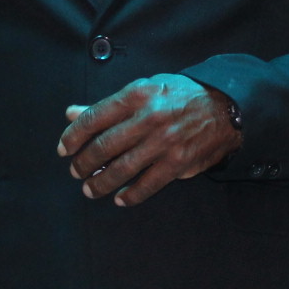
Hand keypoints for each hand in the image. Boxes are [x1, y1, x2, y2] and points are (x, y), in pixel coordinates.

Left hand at [57, 74, 240, 207]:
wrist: (224, 109)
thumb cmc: (179, 97)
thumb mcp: (144, 90)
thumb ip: (107, 105)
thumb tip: (71, 113)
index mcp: (137, 94)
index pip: (94, 117)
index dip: (73, 136)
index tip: (64, 149)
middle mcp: (149, 117)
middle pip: (104, 146)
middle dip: (84, 163)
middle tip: (76, 171)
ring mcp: (164, 142)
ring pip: (122, 169)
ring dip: (100, 183)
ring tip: (91, 189)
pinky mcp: (178, 163)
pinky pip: (147, 185)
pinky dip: (130, 195)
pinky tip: (120, 198)